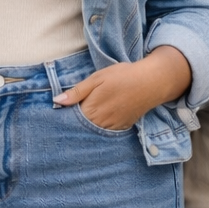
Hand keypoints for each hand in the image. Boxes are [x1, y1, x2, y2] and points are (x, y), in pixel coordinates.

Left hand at [52, 48, 191, 131]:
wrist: (151, 82)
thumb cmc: (123, 76)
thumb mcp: (97, 78)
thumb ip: (77, 92)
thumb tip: (57, 101)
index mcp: (90, 109)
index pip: (69, 118)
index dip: (65, 114)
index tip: (62, 110)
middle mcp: (100, 123)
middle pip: (80, 127)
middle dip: (75, 121)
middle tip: (76, 110)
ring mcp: (111, 128)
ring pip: (92, 131)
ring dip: (87, 125)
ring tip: (90, 112)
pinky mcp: (121, 128)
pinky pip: (105, 132)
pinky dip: (100, 126)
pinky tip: (102, 116)